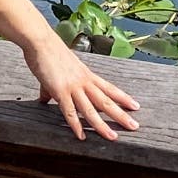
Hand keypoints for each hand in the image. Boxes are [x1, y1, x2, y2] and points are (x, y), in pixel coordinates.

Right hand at [23, 37, 140, 140]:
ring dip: (102, 125)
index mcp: (87, 75)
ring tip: (113, 137)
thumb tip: (45, 98)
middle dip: (121, 115)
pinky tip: (81, 136)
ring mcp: (73, 87)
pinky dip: (76, 125)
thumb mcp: (56, 70)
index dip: (123, 98)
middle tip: (135, 126)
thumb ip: (52, 88)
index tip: (135, 106)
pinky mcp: (60, 91)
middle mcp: (84, 82)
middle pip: (106, 101)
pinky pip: (70, 111)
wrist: (41, 41)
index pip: (109, 88)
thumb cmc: (48, 52)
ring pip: (91, 110)